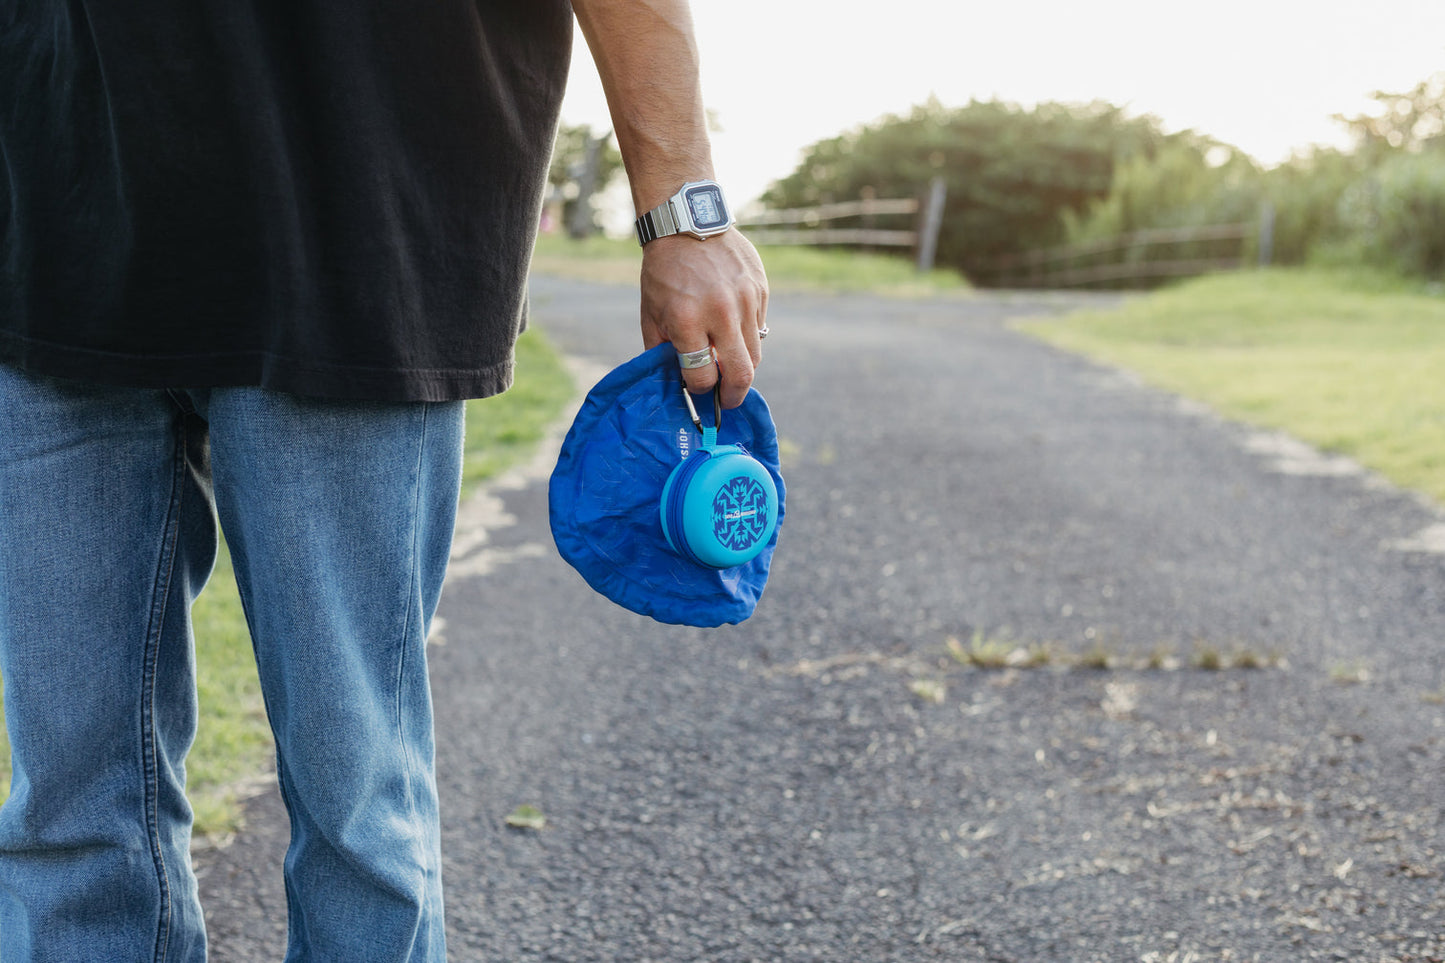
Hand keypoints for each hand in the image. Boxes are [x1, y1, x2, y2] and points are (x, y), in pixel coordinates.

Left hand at [640, 230, 768, 409]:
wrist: (687, 222)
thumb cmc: (663, 272)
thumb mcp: (651, 313)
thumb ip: (663, 351)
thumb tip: (678, 383)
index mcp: (687, 320)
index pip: (703, 376)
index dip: (699, 389)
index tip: (698, 389)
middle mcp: (721, 312)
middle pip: (740, 374)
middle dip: (733, 395)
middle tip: (727, 401)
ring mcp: (745, 300)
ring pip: (755, 354)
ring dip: (743, 366)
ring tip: (730, 366)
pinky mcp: (760, 289)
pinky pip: (760, 327)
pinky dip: (747, 336)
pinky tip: (732, 327)